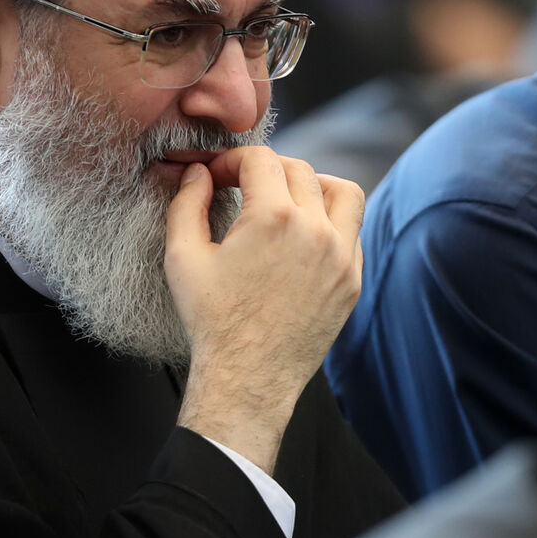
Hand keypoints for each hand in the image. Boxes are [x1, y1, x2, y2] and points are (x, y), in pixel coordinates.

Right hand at [165, 146, 364, 474]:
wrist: (248, 378)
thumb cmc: (213, 322)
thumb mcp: (183, 258)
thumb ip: (186, 204)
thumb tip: (197, 173)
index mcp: (274, 219)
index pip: (262, 160)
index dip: (233, 160)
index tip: (219, 176)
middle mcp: (316, 231)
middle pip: (300, 170)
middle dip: (268, 170)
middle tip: (244, 188)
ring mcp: (342, 257)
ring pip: (344, 193)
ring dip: (316, 186)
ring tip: (289, 201)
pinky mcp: (352, 281)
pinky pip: (353, 233)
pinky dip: (331, 223)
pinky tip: (303, 238)